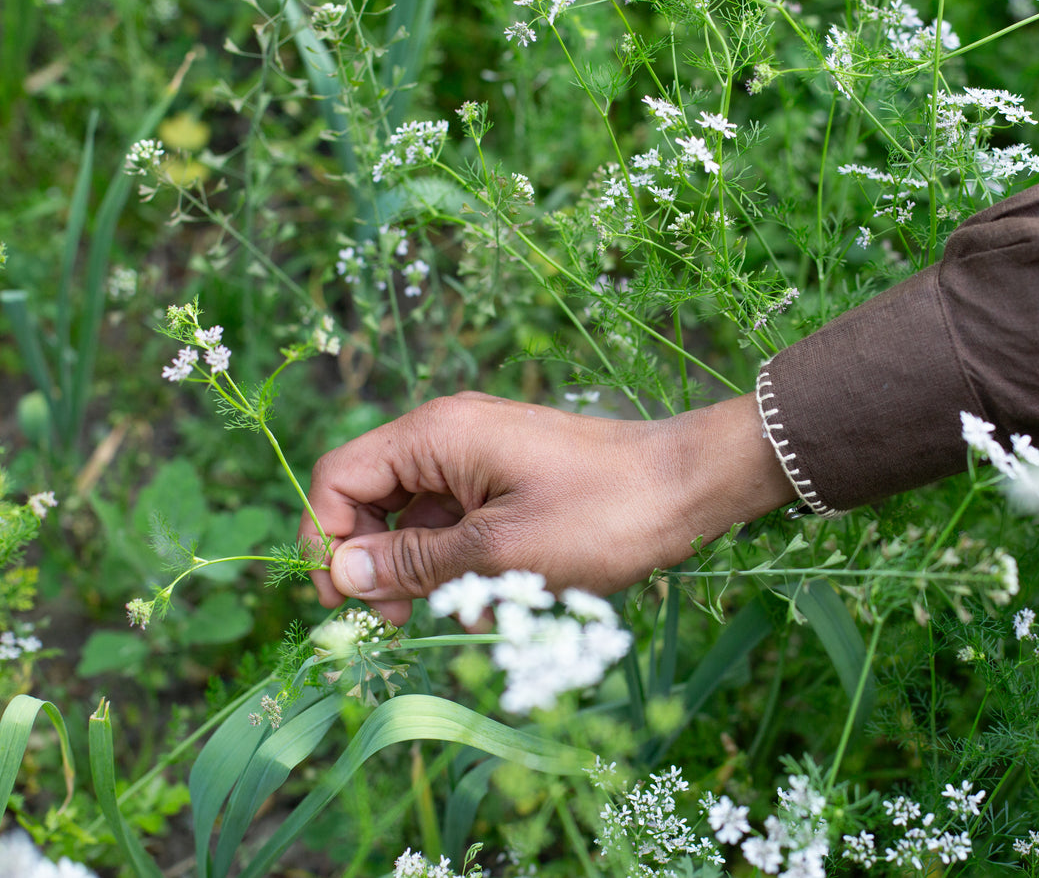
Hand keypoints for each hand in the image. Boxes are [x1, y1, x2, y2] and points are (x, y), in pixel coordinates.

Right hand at [302, 391, 796, 623]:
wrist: (691, 488)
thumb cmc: (601, 515)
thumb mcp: (498, 553)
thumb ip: (414, 563)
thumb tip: (341, 573)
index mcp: (436, 436)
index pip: (339, 477)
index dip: (325, 538)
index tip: (344, 601)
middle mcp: (450, 437)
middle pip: (374, 501)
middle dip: (379, 566)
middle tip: (400, 624)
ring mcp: (483, 458)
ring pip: (421, 523)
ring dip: (430, 576)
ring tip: (471, 616)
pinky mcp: (513, 482)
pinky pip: (464, 526)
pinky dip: (469, 567)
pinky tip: (502, 604)